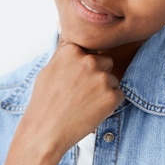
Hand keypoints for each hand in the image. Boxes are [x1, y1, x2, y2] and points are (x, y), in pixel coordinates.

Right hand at [18, 36, 125, 158]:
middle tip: (81, 94)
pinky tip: (92, 111)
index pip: (92, 51)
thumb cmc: (45, 102)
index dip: (85, 67)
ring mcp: (102, 78)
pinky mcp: (112, 96)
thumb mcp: (49, 69)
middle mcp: (89, 61)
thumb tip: (68, 31)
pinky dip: (110, 104)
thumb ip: (65, 52)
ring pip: (113, 79)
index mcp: (73, 51)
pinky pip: (119, 95)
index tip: (75, 80)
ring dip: (104, 90)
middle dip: (98, 76)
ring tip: (84, 104)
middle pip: (106, 62)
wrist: (45, 132)